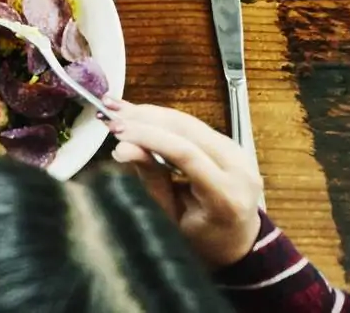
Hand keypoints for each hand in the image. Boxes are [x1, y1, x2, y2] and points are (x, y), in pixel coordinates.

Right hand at [106, 100, 263, 267]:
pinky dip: (164, 119)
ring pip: (189, 122)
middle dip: (145, 119)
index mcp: (227, 196)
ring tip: (117, 109)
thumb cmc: (203, 238)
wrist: (237, 240)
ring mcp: (239, 153)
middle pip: (188, 130)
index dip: (149, 136)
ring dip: (151, 114)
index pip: (186, 153)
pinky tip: (139, 115)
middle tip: (110, 114)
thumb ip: (151, 180)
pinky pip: (194, 126)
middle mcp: (239, 169)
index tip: (116, 130)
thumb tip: (122, 148)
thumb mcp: (172, 216)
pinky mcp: (232, 145)